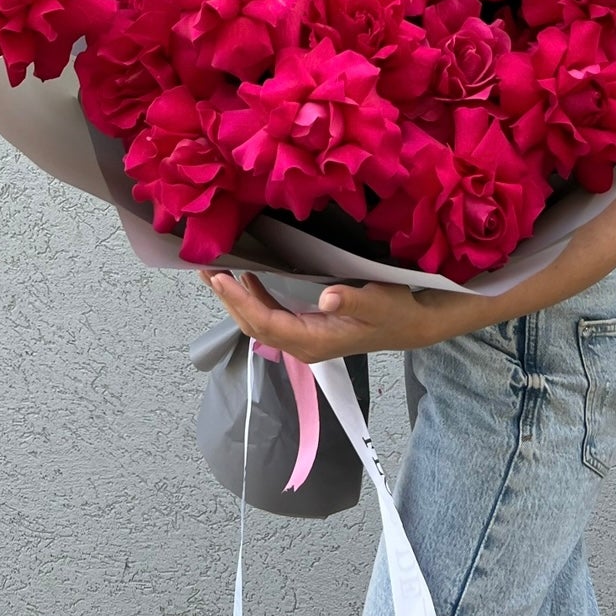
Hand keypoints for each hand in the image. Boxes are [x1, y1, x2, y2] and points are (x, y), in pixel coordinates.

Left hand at [199, 270, 449, 360]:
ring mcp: (303, 338)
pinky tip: (246, 279)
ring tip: (214, 273)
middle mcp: (303, 345)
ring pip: (259, 321)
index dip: (240, 301)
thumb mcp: (379, 301)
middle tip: (203, 270)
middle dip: (228, 298)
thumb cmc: (396, 311)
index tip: (221, 278)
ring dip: (236, 298)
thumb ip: (353, 298)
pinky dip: (252, 298)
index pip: (265, 322)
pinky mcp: (306, 329)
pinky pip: (270, 316)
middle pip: (254, 324)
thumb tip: (327, 296)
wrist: (412, 325)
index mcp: (314, 341)